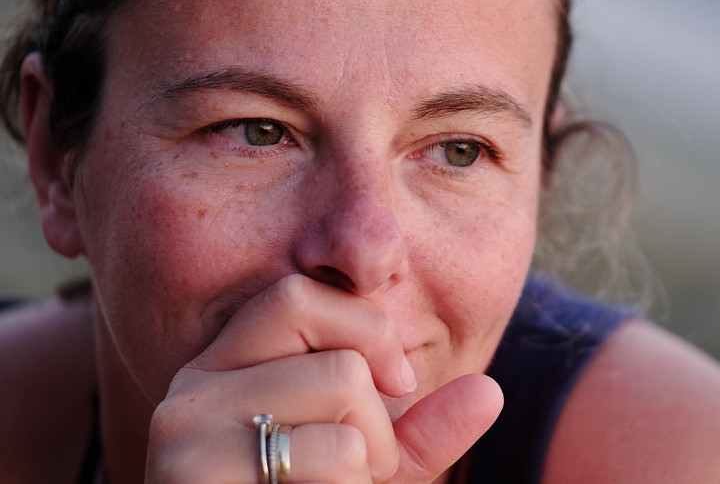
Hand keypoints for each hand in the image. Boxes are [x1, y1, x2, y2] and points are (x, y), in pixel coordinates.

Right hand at [144, 274, 502, 482]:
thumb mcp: (366, 468)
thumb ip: (421, 430)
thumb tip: (491, 392)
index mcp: (225, 367)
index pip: (296, 296)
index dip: (366, 330)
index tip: (398, 384)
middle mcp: (193, 388)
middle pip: (340, 359)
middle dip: (375, 426)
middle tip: (349, 472)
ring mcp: (187, 432)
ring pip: (344, 394)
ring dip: (366, 462)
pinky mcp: (194, 471)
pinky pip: (333, 451)